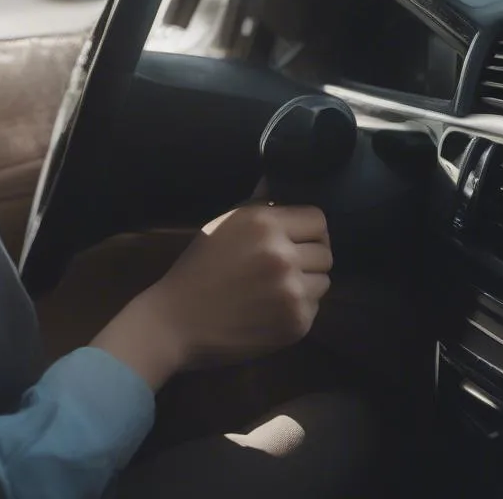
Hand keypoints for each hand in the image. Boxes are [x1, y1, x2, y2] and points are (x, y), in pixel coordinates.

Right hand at [93, 204, 330, 387]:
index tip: (296, 237)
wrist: (176, 322)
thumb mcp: (223, 225)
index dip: (308, 228)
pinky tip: (271, 309)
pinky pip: (315, 307)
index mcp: (264, 224)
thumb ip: (258, 203)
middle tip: (286, 265)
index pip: (317, 218)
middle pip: (325, 251)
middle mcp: (284, 255)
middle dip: (309, 256)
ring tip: (278, 287)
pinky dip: (298, 308)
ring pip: (324, 280)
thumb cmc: (197, 268)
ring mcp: (292, 292)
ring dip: (306, 283)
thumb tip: (277, 178)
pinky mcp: (296, 323)